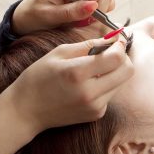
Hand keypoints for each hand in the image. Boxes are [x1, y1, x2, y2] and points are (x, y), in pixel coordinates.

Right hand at [7, 37, 133, 131]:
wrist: (25, 110)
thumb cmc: (38, 77)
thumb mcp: (59, 52)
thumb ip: (88, 44)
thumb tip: (112, 38)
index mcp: (78, 73)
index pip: (116, 58)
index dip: (120, 45)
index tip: (116, 39)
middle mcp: (90, 93)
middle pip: (127, 71)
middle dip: (122, 57)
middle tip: (109, 51)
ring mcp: (95, 107)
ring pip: (122, 82)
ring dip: (114, 70)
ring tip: (95, 67)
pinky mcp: (96, 115)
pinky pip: (111, 93)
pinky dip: (106, 83)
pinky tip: (89, 82)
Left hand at [11, 0, 115, 35]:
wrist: (25, 21)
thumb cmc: (33, 16)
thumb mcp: (49, 16)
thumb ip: (71, 12)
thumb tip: (94, 6)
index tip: (91, 11)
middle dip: (100, 3)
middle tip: (89, 19)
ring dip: (102, 8)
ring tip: (86, 20)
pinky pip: (103, 0)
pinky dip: (101, 11)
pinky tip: (88, 19)